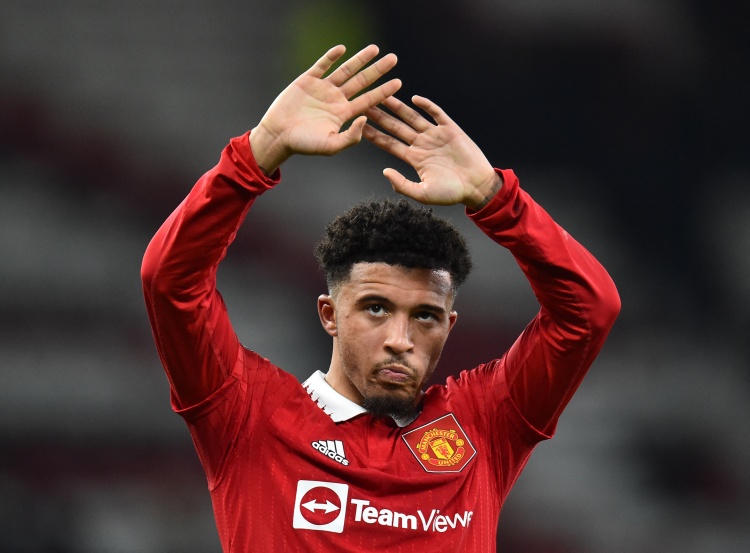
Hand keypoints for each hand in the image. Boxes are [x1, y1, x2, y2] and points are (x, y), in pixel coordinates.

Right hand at [250, 45, 400, 173]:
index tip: (399, 83)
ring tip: (375, 48)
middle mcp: (336, 99)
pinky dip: (331, 57)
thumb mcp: (331, 146)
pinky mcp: (307, 80)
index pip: (369, 100)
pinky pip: (322, 65)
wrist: (279, 135)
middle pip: (362, 81)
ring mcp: (322, 88)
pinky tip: (342, 49)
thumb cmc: (304, 144)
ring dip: (360, 59)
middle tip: (393, 59)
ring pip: (345, 70)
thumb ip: (351, 136)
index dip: (383, 91)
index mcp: (344, 114)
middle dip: (378, 70)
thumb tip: (366, 118)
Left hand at [363, 95, 500, 208]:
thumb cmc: (451, 193)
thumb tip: (385, 171)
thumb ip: (402, 185)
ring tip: (384, 95)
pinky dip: (427, 106)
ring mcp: (435, 135)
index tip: (359, 126)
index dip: (374, 135)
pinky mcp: (450, 129)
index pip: (389, 144)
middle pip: (396, 127)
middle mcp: (422, 144)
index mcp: (414, 158)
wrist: (477, 186)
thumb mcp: (423, 194)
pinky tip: (415, 99)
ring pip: (413, 117)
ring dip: (398, 106)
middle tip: (364, 103)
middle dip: (380, 116)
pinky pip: (437, 114)